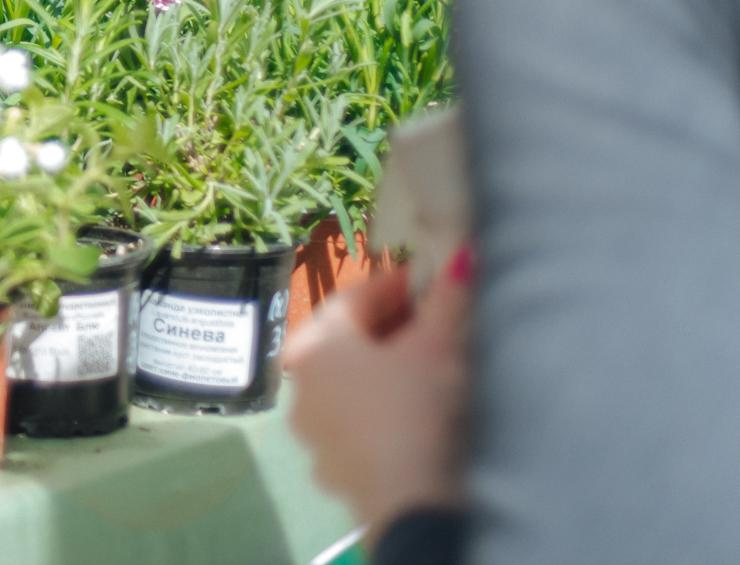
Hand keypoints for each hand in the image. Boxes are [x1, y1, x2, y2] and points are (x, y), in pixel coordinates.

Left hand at [285, 254, 470, 538]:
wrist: (409, 504)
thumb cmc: (415, 409)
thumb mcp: (438, 347)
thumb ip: (448, 298)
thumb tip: (460, 255)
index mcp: (315, 343)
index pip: (357, 296)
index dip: (400, 283)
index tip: (434, 280)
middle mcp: (300, 381)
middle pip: (349, 338)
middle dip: (392, 326)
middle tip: (435, 323)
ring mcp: (309, 427)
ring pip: (349, 381)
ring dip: (383, 368)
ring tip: (427, 369)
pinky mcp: (329, 464)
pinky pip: (355, 420)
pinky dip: (379, 407)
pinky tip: (412, 415)